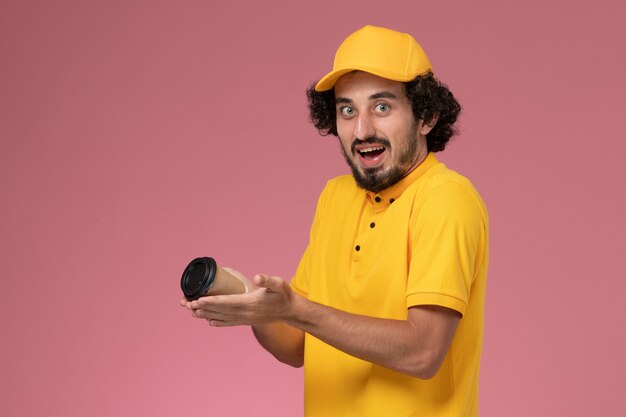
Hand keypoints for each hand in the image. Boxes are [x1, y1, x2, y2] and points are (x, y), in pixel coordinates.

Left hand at [180, 273, 294, 326]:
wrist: (290, 311)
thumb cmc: (283, 295)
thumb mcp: (278, 284)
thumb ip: (268, 280)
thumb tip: (257, 277)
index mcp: (249, 303)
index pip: (225, 302)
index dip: (210, 301)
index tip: (197, 299)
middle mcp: (245, 313)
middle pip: (219, 311)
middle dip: (202, 307)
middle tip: (186, 303)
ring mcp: (245, 319)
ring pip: (221, 317)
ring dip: (205, 314)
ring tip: (191, 312)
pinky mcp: (247, 321)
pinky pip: (229, 323)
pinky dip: (218, 322)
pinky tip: (209, 321)